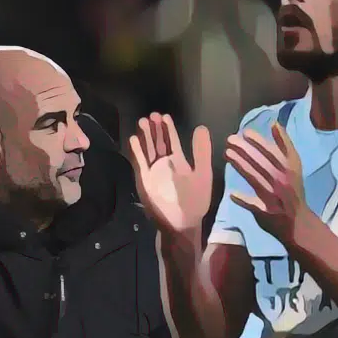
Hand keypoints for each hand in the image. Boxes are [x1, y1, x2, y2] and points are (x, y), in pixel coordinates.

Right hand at [128, 113, 213, 235]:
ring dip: (145, 137)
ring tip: (142, 122)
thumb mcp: (203, 173)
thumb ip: (201, 152)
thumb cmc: (195, 200)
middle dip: (154, 129)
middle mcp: (164, 164)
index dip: (168, 128)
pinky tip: (133, 139)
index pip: (172, 141)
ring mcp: (153, 172)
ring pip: (147, 150)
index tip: (164, 116)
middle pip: (157, 142)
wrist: (182, 222)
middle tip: (151, 115)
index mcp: (179, 162)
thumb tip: (201, 127)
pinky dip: (136, 151)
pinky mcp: (144, 180)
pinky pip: (139, 163)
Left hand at [225, 121, 307, 243]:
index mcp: (291, 169)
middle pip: (262, 163)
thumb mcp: (294, 166)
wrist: (299, 224)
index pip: (274, 152)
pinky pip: (253, 204)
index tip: (245, 133)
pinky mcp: (266, 212)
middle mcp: (283, 181)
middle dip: (245, 150)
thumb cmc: (293, 190)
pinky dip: (243, 200)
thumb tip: (274, 123)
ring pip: (256, 179)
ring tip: (227, 154)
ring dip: (241, 166)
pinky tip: (232, 194)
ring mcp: (274, 197)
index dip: (260, 142)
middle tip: (230, 140)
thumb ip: (284, 146)